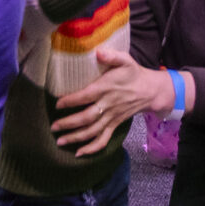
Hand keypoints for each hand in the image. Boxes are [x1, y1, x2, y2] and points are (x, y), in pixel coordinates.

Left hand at [51, 49, 174, 156]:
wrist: (150, 91)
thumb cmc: (133, 73)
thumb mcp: (126, 60)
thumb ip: (111, 55)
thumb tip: (98, 52)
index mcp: (107, 88)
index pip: (86, 95)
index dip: (71, 101)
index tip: (57, 103)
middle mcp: (108, 105)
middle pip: (86, 118)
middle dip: (68, 124)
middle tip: (53, 127)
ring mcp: (111, 117)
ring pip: (92, 131)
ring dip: (76, 138)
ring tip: (60, 141)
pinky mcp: (115, 125)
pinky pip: (103, 140)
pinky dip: (92, 148)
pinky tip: (80, 153)